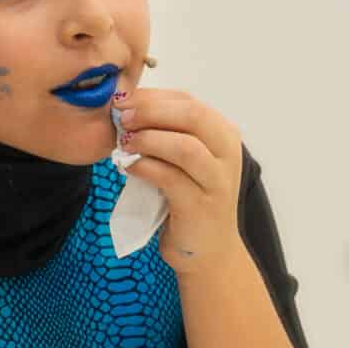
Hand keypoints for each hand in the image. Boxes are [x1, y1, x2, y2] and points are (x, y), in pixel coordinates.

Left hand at [113, 87, 245, 274]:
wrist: (208, 250)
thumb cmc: (188, 198)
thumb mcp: (182, 159)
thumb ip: (165, 132)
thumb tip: (125, 107)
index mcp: (223, 134)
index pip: (187, 101)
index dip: (152, 97)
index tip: (121, 100)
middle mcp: (227, 153)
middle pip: (192, 115)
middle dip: (151, 111)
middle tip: (121, 117)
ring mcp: (217, 181)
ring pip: (185, 147)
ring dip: (148, 139)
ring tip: (124, 142)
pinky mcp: (201, 207)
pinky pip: (171, 179)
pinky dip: (145, 168)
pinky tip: (129, 168)